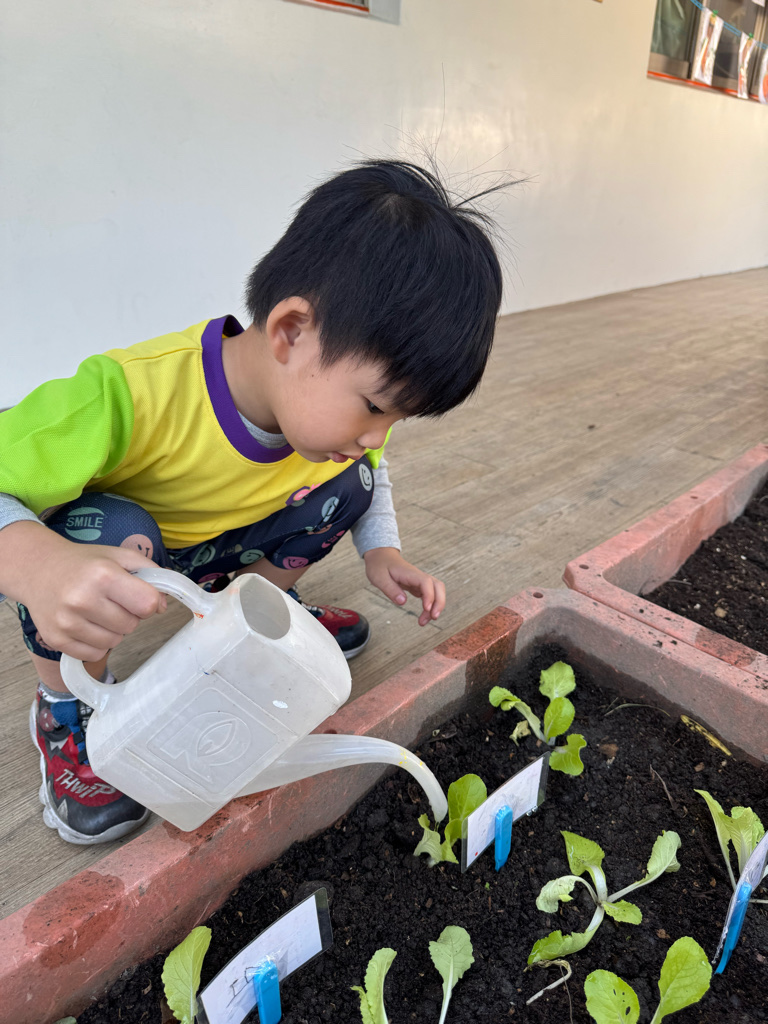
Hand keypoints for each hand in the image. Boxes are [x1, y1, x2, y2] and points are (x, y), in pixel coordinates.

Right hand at [0, 522, 165, 661]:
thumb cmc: (84, 563)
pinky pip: (95, 654)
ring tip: (98, 611)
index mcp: (103, 575)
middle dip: (128, 614)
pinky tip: (86, 624)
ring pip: (114, 642)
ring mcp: (67, 622)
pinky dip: (96, 642)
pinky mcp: (56, 640)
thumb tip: (162, 606)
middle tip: (111, 600)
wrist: (37, 569)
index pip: (147, 604)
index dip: (148, 602)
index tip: (138, 595)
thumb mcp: (119, 556)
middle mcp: (83, 599)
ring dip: (113, 630)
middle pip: (131, 625)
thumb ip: (150, 575)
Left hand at [363, 547, 445, 626]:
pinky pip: (429, 596)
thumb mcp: (379, 578)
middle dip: (439, 603)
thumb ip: (390, 589)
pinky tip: (424, 615)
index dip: (429, 595)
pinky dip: (429, 606)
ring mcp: (419, 581)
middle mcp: (418, 576)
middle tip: (433, 618)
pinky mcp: (418, 586)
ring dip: (435, 606)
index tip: (426, 609)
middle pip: (438, 586)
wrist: (381, 556)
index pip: (426, 582)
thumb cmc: (379, 566)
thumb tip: (403, 602)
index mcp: (409, 573)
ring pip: (436, 592)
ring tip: (424, 621)